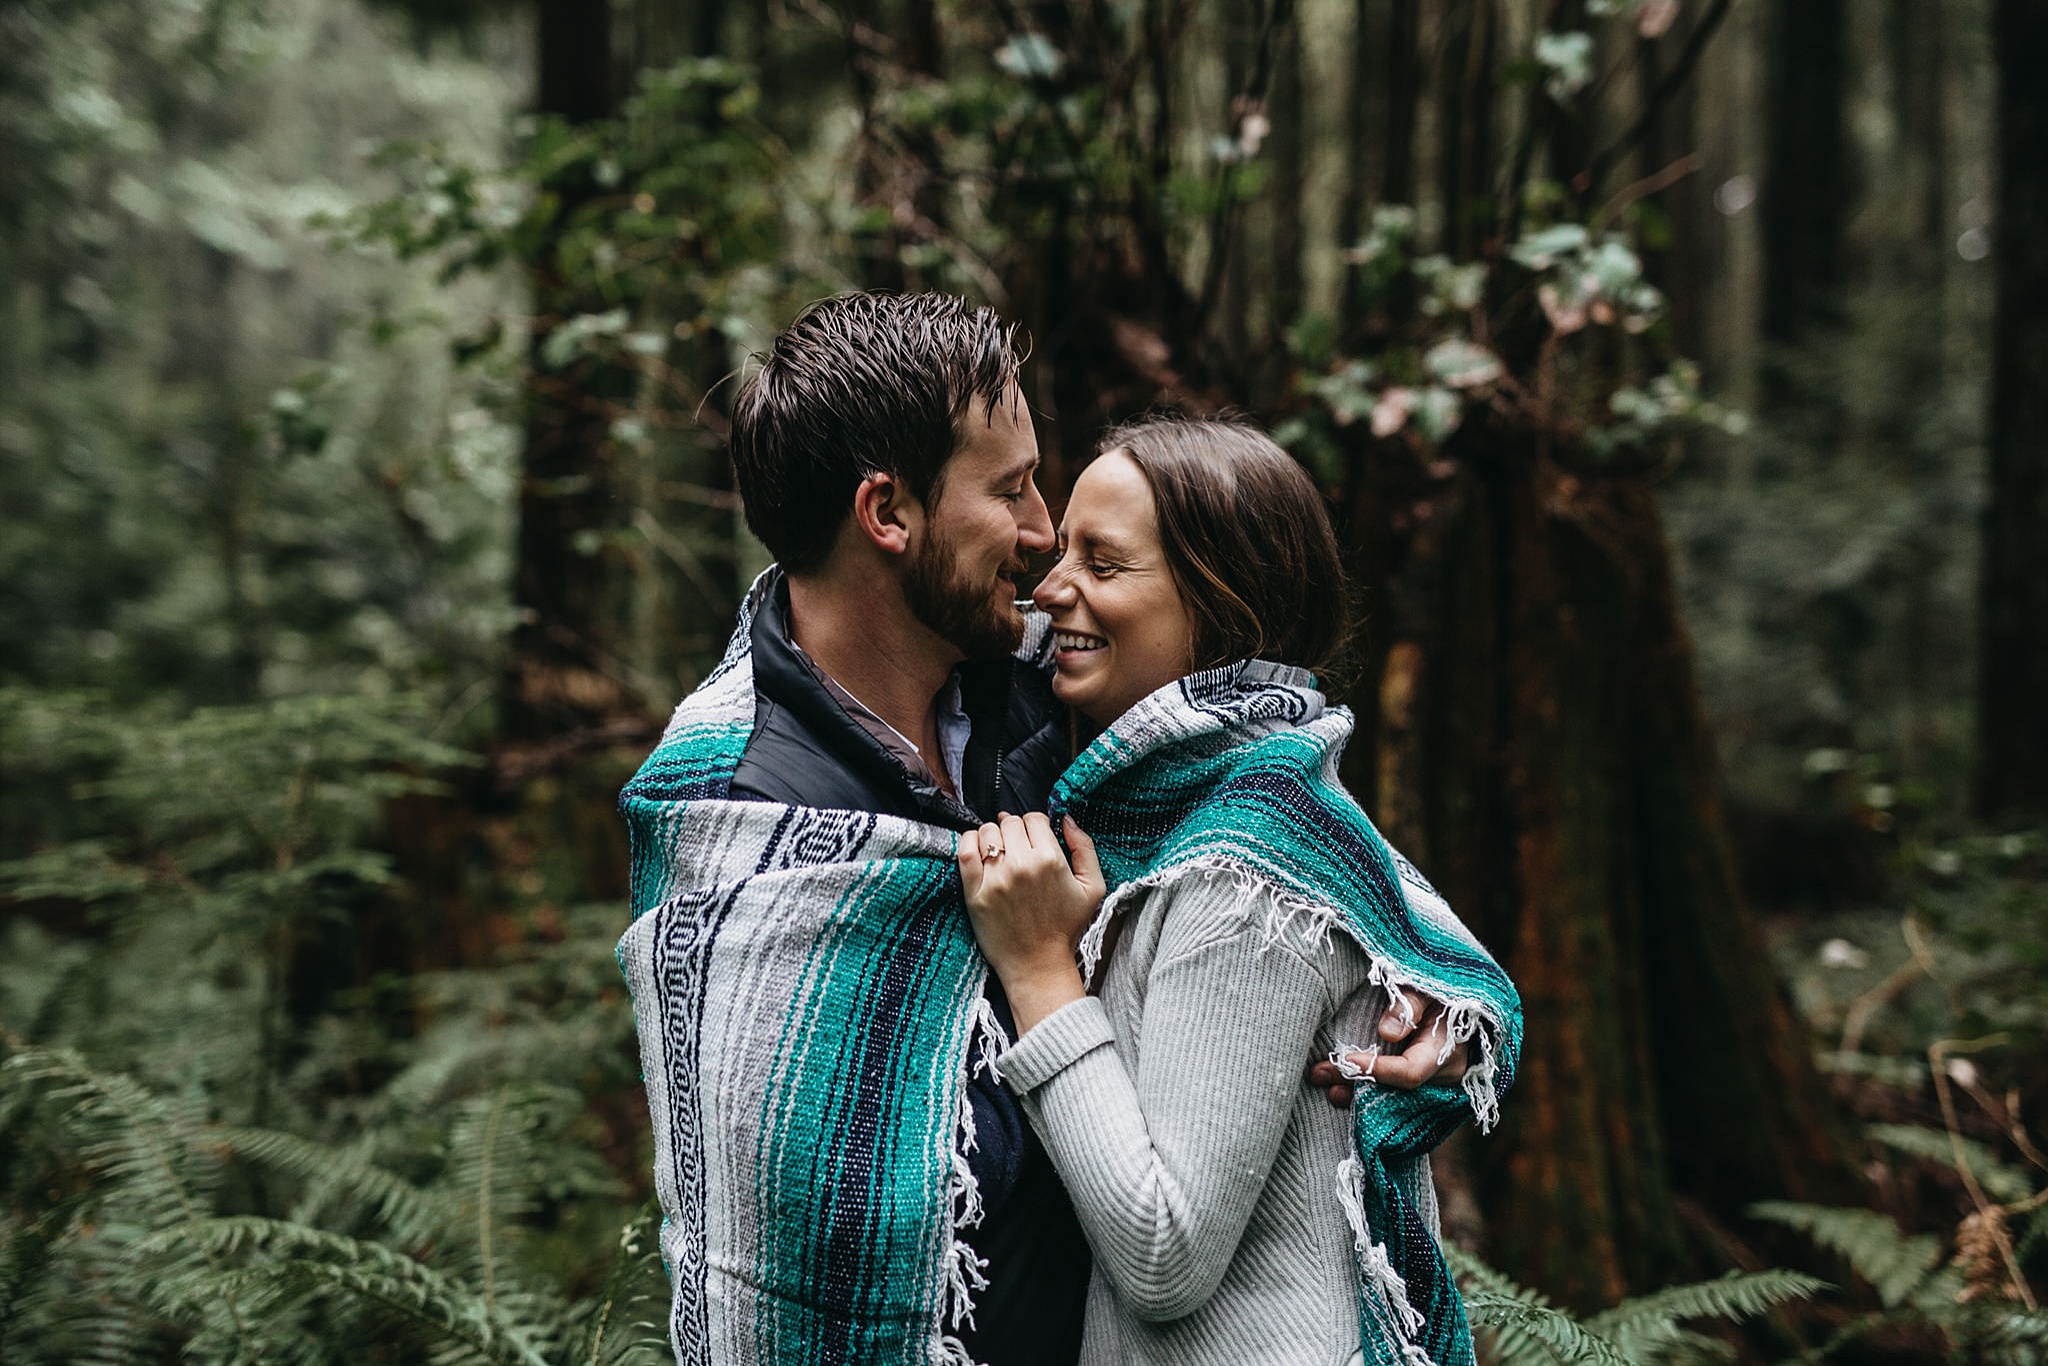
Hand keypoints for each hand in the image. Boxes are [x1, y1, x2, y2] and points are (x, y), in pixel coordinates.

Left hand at [956, 812, 1105, 1033]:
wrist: (1038, 965)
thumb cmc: (1065, 927)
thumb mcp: (1093, 888)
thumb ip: (1085, 848)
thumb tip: (1067, 819)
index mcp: (1050, 860)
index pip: (1033, 819)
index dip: (1035, 826)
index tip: (1034, 840)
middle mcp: (1021, 865)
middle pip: (1009, 822)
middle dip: (1014, 831)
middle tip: (1018, 849)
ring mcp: (995, 878)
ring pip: (987, 832)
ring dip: (993, 837)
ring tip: (1000, 854)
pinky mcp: (974, 892)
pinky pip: (964, 850)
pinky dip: (969, 842)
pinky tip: (978, 850)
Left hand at [1305, 986, 1469, 1106]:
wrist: (1462, 1007)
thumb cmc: (1442, 992)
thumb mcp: (1428, 987)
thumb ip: (1409, 1004)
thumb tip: (1387, 1031)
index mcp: (1443, 1051)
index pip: (1410, 1072)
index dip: (1376, 1069)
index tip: (1346, 1059)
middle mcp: (1440, 1077)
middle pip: (1394, 1092)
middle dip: (1354, 1082)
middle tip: (1319, 1072)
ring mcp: (1433, 1087)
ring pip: (1390, 1098)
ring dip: (1353, 1090)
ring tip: (1321, 1077)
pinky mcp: (1422, 1088)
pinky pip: (1391, 1096)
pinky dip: (1364, 1091)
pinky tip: (1337, 1086)